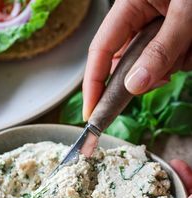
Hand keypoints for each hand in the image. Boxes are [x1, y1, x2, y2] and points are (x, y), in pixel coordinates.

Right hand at [82, 0, 191, 119]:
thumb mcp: (184, 15)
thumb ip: (160, 50)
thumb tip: (134, 85)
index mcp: (129, 6)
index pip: (100, 51)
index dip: (93, 84)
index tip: (92, 111)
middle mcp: (137, 22)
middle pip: (126, 64)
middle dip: (147, 72)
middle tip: (169, 68)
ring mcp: (153, 32)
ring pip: (151, 67)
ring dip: (173, 63)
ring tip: (190, 43)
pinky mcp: (169, 40)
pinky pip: (169, 63)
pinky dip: (183, 60)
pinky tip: (191, 46)